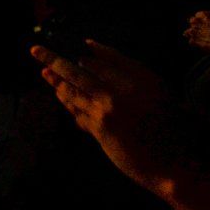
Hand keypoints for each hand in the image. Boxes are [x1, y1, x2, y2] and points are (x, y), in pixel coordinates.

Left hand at [33, 42, 196, 196]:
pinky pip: (78, 113)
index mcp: (141, 78)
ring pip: (73, 92)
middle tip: (35, 50)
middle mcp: (121, 91)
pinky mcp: (100, 129)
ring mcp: (108, 110)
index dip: (90, 51)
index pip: (107, 58)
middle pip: (79, 71)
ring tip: (45, 72)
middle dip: (54, 60)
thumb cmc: (171, 128)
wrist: (173, 164)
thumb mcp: (159, 93)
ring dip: (56, 82)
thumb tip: (97, 53)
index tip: (79, 45)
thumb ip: (131, 73)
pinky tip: (61, 97)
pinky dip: (68, 104)